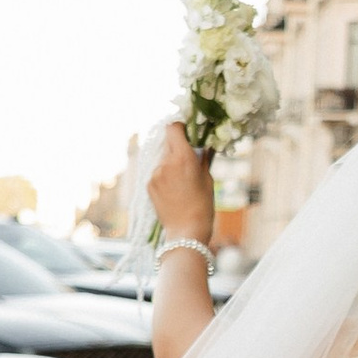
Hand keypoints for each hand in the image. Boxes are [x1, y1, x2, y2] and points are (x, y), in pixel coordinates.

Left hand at [147, 122, 215, 244]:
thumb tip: (203, 145)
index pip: (173, 127)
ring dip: (171, 160)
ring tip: (182, 178)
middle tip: (188, 156)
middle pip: (167, 141)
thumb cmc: (203, 205)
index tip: (187, 132)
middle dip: (177, 145)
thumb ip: (202, 157)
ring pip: (162, 157)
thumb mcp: (208, 178)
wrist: (186, 231)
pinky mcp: (149, 184)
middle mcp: (165, 162)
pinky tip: (175, 188)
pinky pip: (157, 171)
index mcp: (183, 157)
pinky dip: (165, 173)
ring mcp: (154, 173)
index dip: (180, 126)